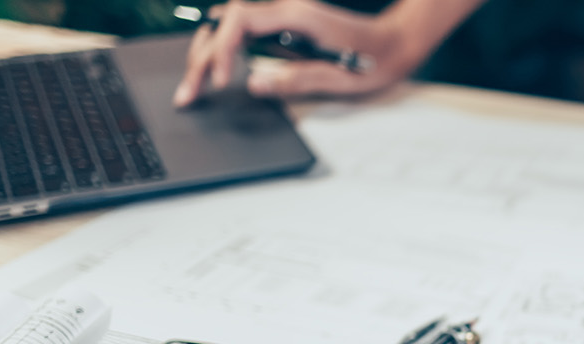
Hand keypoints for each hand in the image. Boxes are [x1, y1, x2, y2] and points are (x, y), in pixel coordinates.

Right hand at [174, 0, 425, 105]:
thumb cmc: (375, 58)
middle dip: (202, 57)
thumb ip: (298, 79)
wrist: (395, 43)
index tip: (222, 81)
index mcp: (297, 16)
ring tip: (193, 87)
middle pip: (225, 23)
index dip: (222, 50)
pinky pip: (242, 33)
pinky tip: (214, 73)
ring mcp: (282, 16)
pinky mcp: (282, 27)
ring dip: (207, 54)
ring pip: (228, 27)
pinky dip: (223, 52)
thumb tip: (255, 84)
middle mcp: (285, 10)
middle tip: (188, 94)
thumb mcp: (341, 78)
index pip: (240, 21)